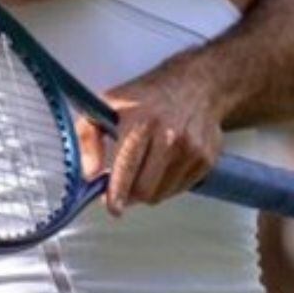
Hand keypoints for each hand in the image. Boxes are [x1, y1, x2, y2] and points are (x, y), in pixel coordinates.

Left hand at [76, 60, 225, 214]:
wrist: (195, 85)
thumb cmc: (148, 97)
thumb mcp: (107, 105)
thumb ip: (87, 137)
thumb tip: (88, 173)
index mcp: (140, 121)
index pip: (127, 167)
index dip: (117, 192)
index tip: (113, 208)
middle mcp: (169, 136)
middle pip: (144, 189)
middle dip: (129, 193)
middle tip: (123, 184)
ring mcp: (190, 149)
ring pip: (161, 194)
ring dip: (148, 189)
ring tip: (146, 167)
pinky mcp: (206, 159)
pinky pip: (179, 189)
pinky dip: (167, 184)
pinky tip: (165, 163)